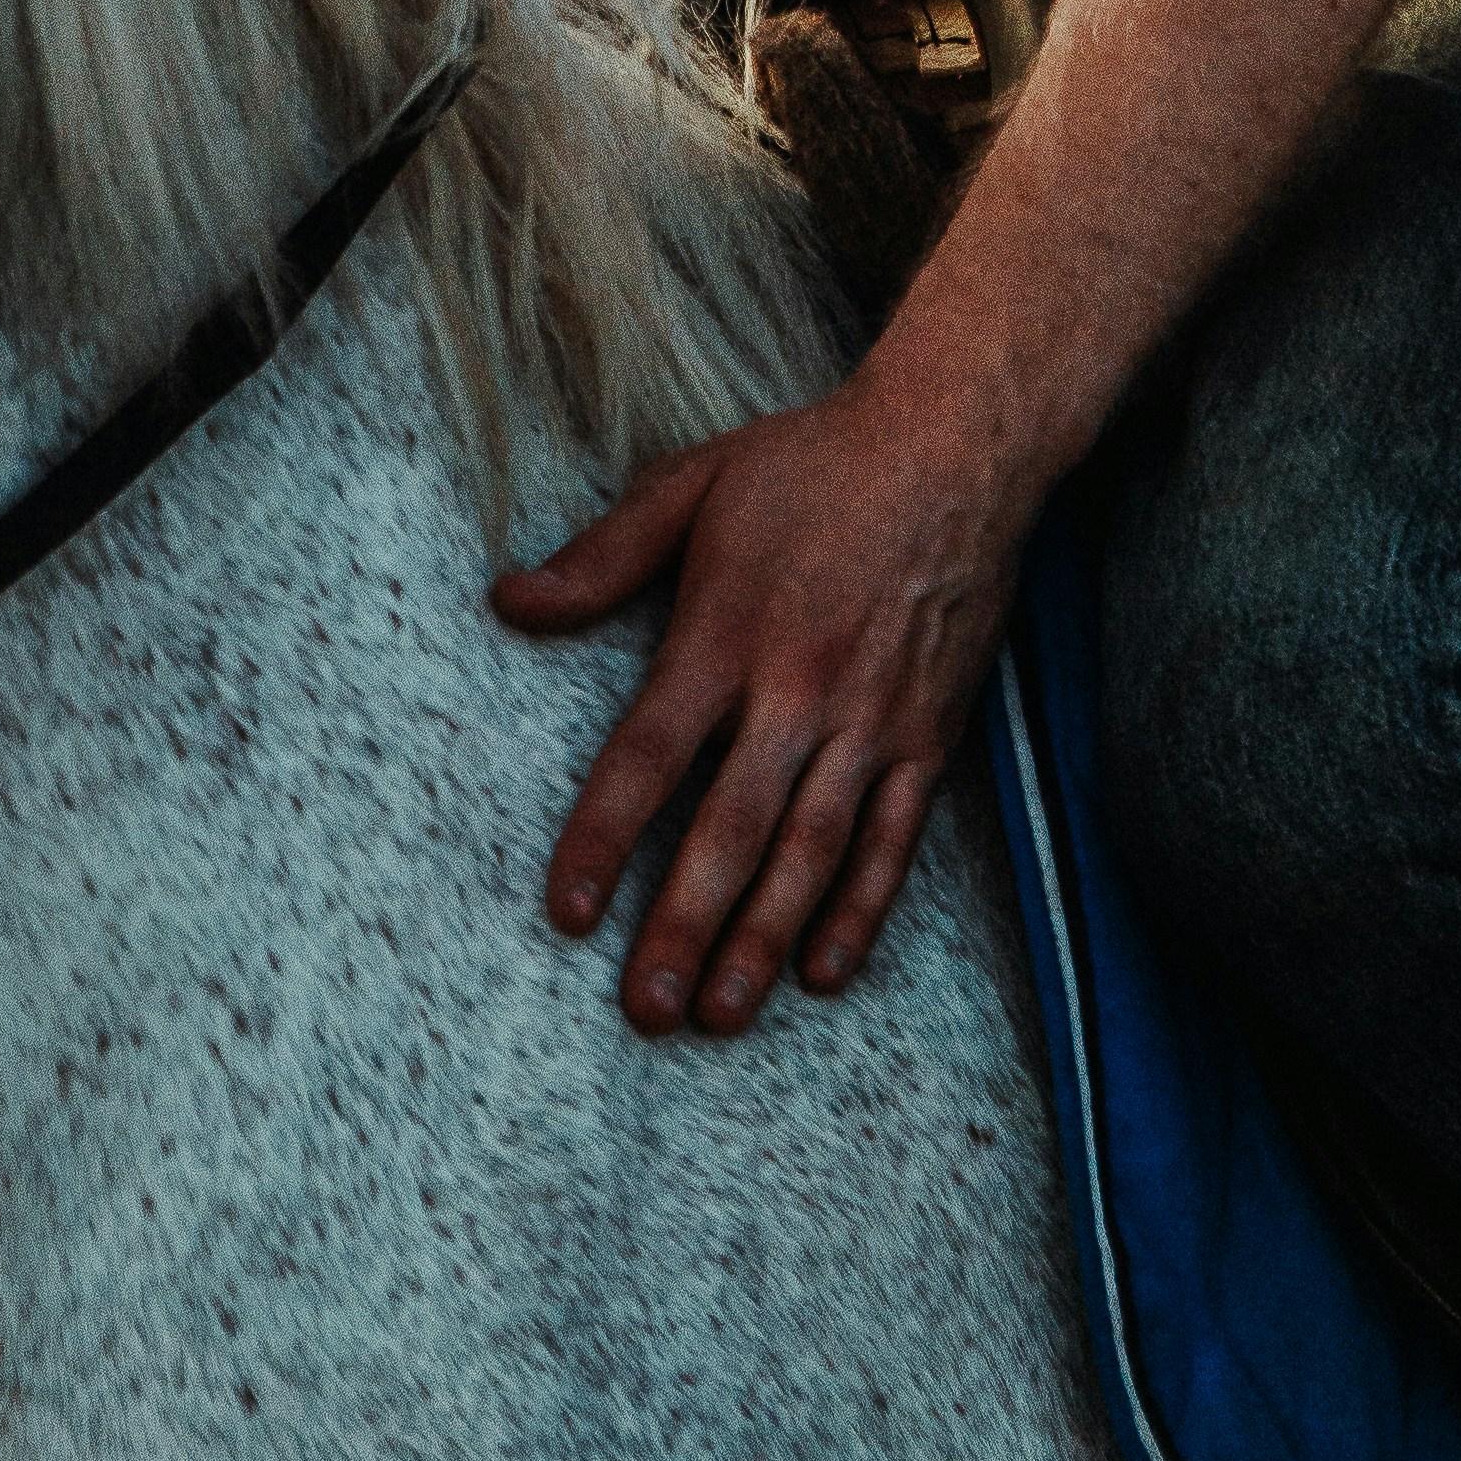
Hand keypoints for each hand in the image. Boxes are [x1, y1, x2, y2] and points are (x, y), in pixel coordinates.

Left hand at [487, 364, 1032, 1035]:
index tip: (568, 913)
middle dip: (686, 926)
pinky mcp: (928, 736)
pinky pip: (894, 840)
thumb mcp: (692, 484)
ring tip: (723, 1013)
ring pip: (812, 851)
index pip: (648, 755)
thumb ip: (601, 556)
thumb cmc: (810, 464)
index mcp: (724, 633)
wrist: (954, 447)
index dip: (603, 838)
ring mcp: (870, 720)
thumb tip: (506, 602)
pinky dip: (861, 910)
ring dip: (765, 938)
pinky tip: (824, 971)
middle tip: (646, 1010)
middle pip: (730, 828)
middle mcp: (797, 688)